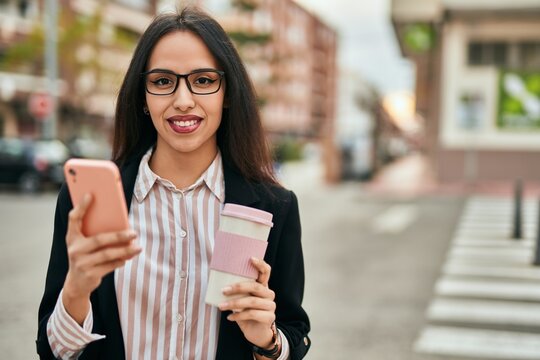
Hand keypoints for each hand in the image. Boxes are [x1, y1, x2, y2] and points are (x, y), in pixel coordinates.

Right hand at [62, 193, 140, 323]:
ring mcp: (81, 263)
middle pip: (99, 239)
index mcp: (72, 237)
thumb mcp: (85, 244)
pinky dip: (121, 261)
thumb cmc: (86, 256)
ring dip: (125, 251)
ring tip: (138, 247)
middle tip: (134, 233)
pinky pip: (109, 266)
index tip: (90, 194)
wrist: (76, 283)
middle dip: (118, 236)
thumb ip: (96, 233)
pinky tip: (128, 257)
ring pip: (107, 254)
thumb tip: (121, 223)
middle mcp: (74, 249)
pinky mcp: (89, 274)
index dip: (81, 207)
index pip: (74, 219)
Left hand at [218, 257, 275, 348]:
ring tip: (221, 306)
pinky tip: (230, 317)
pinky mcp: (269, 317)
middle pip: (255, 287)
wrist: (256, 333)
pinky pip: (252, 314)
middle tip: (223, 290)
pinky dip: (238, 316)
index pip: (266, 271)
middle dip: (238, 287)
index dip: (260, 264)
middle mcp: (269, 294)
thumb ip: (237, 292)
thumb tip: (219, 284)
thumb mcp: (241, 300)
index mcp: (262, 286)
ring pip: (252, 301)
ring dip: (234, 303)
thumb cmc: (246, 313)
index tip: (250, 258)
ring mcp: (271, 305)